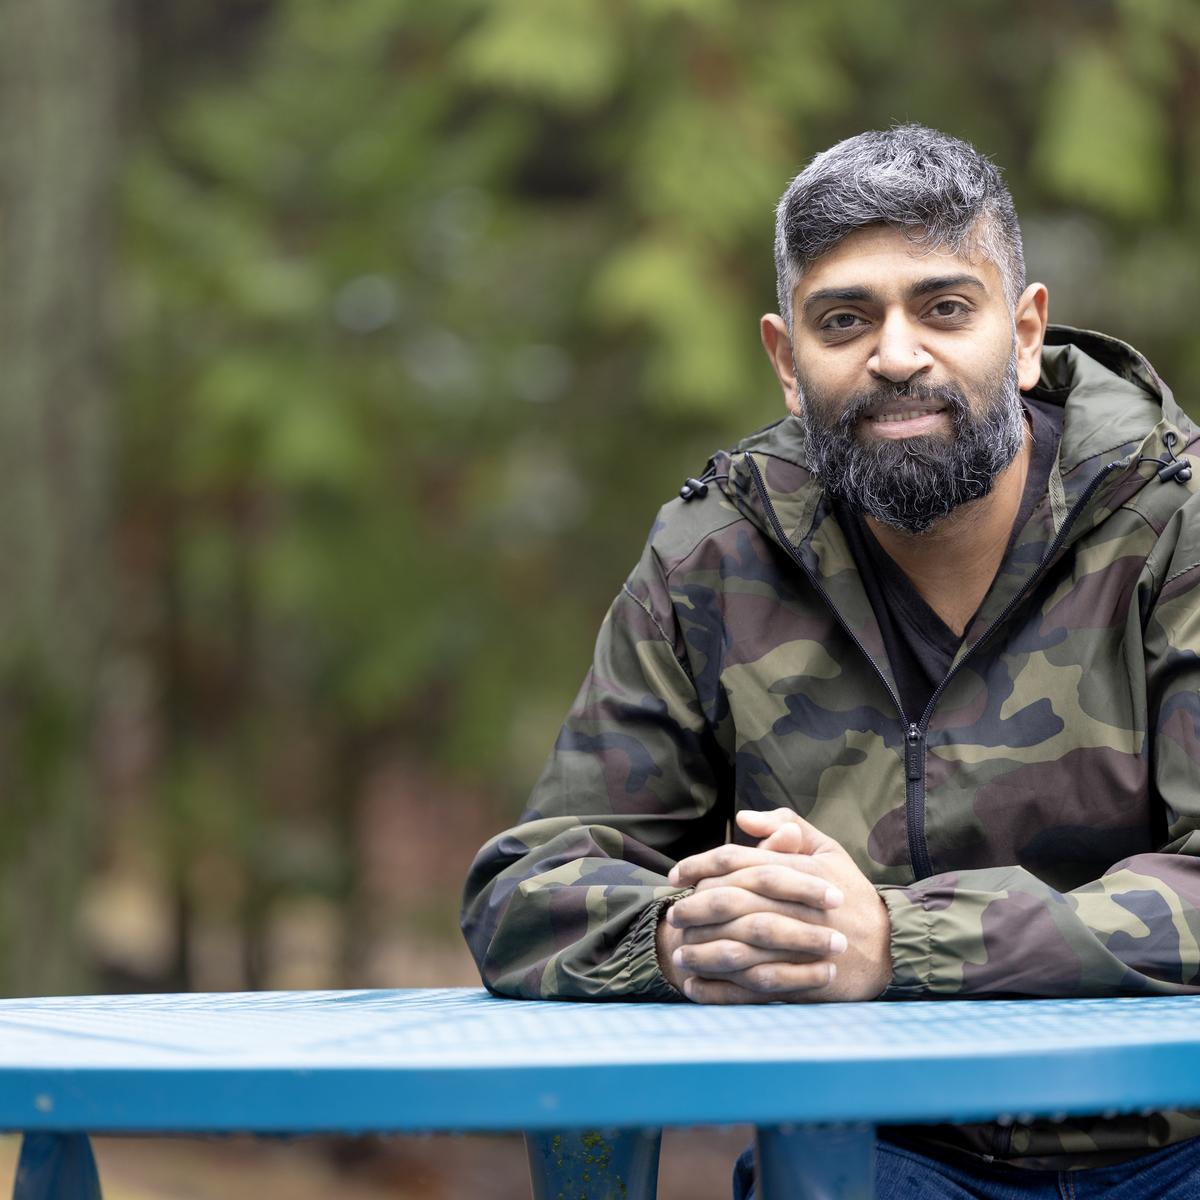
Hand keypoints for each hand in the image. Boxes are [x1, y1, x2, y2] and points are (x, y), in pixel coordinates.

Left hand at [658, 809, 891, 1003]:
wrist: (890, 945)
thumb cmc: (852, 893)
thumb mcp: (827, 849)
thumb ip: (788, 825)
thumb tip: (744, 817)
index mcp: (799, 870)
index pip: (738, 861)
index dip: (700, 866)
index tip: (675, 875)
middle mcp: (796, 905)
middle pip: (732, 902)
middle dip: (695, 909)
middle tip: (673, 915)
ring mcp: (799, 945)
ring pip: (739, 946)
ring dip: (703, 950)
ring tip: (679, 953)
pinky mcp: (802, 980)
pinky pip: (753, 985)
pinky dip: (721, 988)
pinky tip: (697, 986)